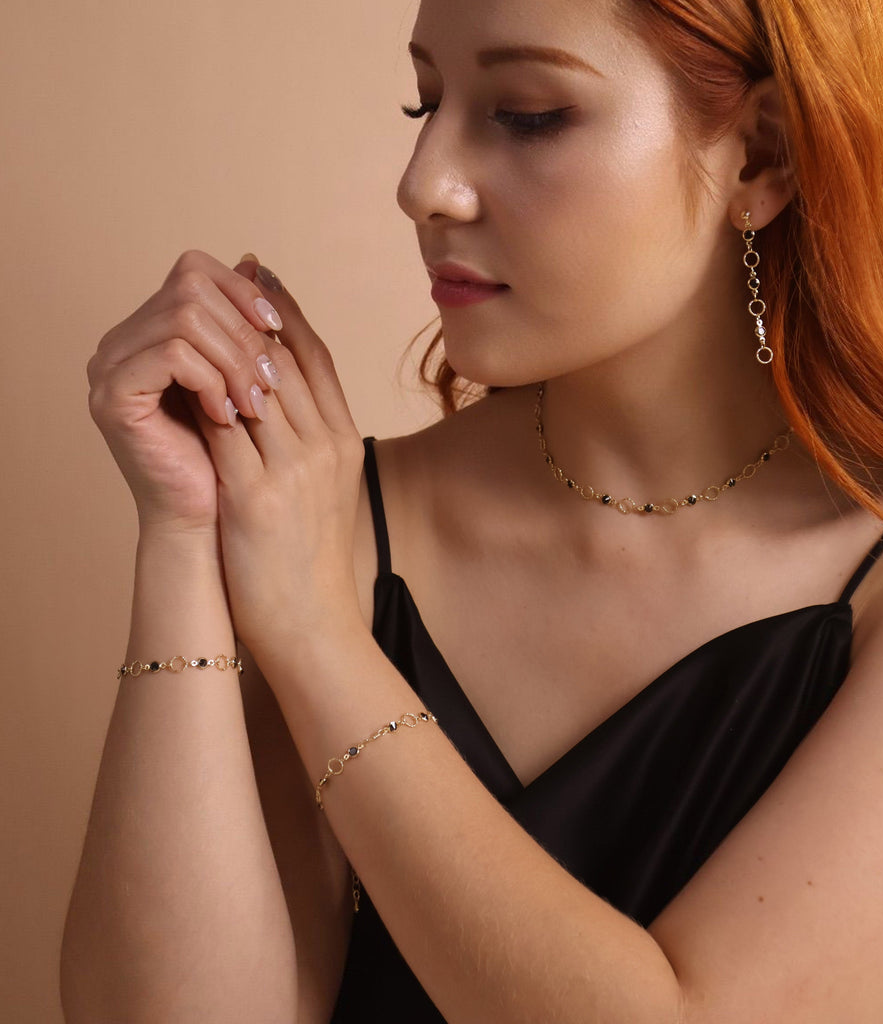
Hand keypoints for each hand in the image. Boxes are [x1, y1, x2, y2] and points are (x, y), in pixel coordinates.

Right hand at [87, 250, 283, 532]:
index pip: (196, 271)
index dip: (243, 291)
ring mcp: (112, 366)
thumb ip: (246, 326)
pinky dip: (212, 380)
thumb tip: (256, 261)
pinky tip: (229, 415)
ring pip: (186, 317)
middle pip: (192, 286)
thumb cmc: (233, 457)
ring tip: (257, 403)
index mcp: (155, 330)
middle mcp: (125, 340)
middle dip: (244, 330)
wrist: (208, 521)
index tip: (278, 327)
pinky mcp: (113, 396)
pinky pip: (172, 355)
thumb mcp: (247, 378)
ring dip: (235, 358)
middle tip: (271, 379)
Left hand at [195, 262, 366, 672]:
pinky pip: (224, 428)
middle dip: (258, 310)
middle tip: (234, 270)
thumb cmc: (312, 558)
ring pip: (256, 384)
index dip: (292, 313)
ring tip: (198, 310)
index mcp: (347, 443)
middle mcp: (326, 448)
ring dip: (226, 343)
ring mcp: (294, 470)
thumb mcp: (327, 490)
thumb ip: (311, 441)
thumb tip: (280, 397)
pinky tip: (180, 369)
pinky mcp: (256, 495)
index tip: (267, 279)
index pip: (319, 362)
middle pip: (289, 359)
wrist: (312, 621)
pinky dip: (202, 392)